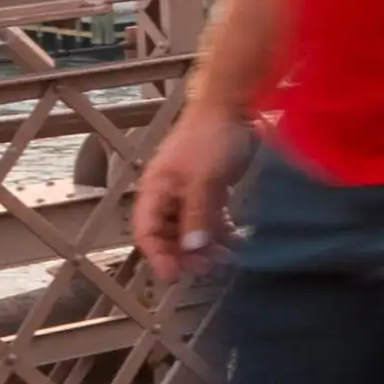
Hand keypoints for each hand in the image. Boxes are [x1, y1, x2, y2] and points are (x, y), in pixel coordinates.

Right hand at [127, 107, 250, 282]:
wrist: (231, 107)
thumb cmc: (210, 137)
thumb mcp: (204, 178)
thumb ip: (197, 213)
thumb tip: (192, 249)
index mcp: (155, 190)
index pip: (146, 232)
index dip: (157, 255)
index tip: (174, 276)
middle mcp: (168, 195)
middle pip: (169, 235)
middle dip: (186, 254)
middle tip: (208, 268)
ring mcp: (189, 192)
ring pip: (192, 229)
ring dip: (206, 246)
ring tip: (226, 259)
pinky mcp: (209, 190)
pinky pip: (210, 218)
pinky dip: (221, 232)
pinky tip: (236, 243)